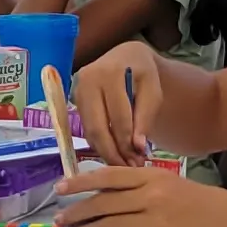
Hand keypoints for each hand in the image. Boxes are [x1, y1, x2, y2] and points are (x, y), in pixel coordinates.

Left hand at [57, 160, 226, 226]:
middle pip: (102, 204)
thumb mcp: (167, 181)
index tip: (60, 188)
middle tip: (59, 219)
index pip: (108, 176)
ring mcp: (154, 222)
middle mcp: (150, 197)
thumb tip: (102, 192)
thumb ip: (137, 184)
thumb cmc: (196, 201)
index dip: (80, 182)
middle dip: (76, 212)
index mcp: (151, 176)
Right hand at [71, 40, 176, 158]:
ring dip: (106, 152)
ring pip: (90, 132)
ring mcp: (77, 91)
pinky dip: (100, 145)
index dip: (128, 141)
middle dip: (114, 153)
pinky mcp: (74, 101)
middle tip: (129, 169)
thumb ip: (146, 118)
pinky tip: (114, 154)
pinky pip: (87, 130)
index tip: (140, 160)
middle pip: (98, 127)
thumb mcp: (153, 91)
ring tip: (124, 165)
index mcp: (109, 73)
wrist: (125, 57)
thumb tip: (137, 148)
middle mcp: (86, 80)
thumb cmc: (142, 73)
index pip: (118, 116)